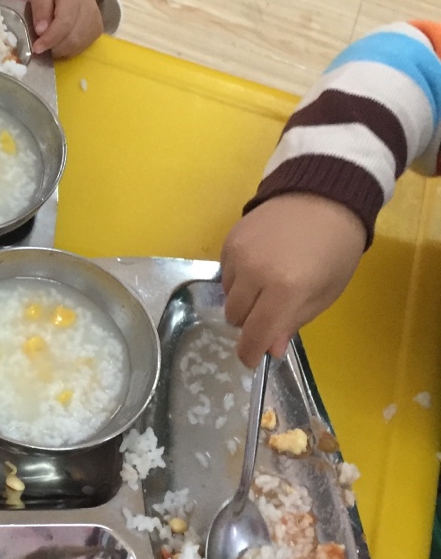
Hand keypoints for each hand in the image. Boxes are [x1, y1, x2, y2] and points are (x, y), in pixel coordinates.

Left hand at [29, 0, 103, 56]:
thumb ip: (40, 8)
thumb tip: (41, 31)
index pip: (64, 22)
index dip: (50, 38)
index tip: (36, 48)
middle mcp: (89, 8)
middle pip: (72, 37)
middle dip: (53, 47)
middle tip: (40, 47)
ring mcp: (96, 20)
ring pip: (77, 45)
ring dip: (60, 50)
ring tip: (49, 43)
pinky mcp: (97, 30)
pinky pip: (82, 47)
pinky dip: (68, 49)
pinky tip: (60, 42)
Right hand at [221, 194, 366, 367]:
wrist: (323, 197)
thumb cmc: (335, 250)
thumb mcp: (325, 293)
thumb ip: (294, 322)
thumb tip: (270, 349)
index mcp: (286, 290)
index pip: (256, 333)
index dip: (250, 353)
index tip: (250, 361)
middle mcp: (255, 274)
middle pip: (236, 316)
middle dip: (250, 323)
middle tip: (269, 315)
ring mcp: (239, 255)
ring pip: (227, 296)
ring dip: (243, 300)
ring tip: (265, 285)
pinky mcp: (229, 240)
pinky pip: (225, 273)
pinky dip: (238, 278)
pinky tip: (259, 266)